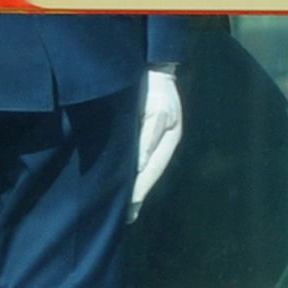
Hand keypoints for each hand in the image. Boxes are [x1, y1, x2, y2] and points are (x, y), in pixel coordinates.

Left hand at [132, 69, 184, 215]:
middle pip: (148, 175)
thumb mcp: (158, 110)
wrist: (150, 69)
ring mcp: (151, 140)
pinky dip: (128, 173)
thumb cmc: (155, 88)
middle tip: (125, 218)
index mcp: (168, 139)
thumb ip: (149, 135)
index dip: (140, 191)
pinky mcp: (140, 135)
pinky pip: (135, 160)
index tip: (128, 210)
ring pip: (142, 170)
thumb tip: (141, 165)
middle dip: (137, 195)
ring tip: (121, 208)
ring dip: (132, 186)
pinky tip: (119, 182)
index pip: (152, 171)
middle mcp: (161, 144)